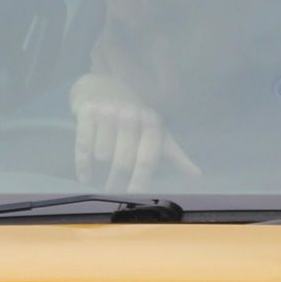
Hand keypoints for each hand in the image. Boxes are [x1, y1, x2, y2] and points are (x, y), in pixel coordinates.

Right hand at [70, 72, 199, 191]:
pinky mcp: (88, 111)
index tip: (133, 196)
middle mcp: (131, 115)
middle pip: (124, 161)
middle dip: (117, 182)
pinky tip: (85, 177)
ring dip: (100, 171)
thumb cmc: (133, 115)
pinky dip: (83, 164)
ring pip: (103, 154)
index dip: (140, 180)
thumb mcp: (156, 130)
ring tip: (100, 177)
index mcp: (152, 122)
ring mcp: (109, 112)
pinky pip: (84, 145)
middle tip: (112, 192)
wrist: (103, 85)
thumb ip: (174, 154)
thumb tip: (197, 174)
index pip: (147, 158)